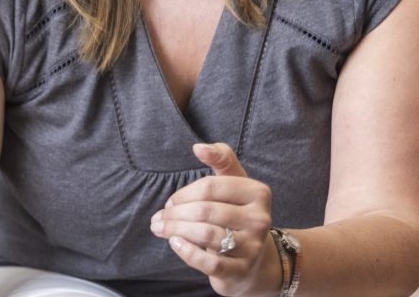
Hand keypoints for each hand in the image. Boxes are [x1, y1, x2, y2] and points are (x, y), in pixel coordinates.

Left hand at [150, 142, 278, 296]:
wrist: (254, 260)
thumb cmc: (236, 212)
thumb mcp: (234, 181)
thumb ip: (221, 157)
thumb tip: (199, 147)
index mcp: (258, 193)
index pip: (210, 187)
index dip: (183, 194)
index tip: (170, 201)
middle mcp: (260, 220)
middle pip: (205, 211)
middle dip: (174, 213)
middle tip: (158, 217)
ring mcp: (253, 247)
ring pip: (205, 234)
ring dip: (175, 230)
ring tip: (159, 228)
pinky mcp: (241, 271)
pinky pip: (210, 262)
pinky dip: (187, 252)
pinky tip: (174, 243)